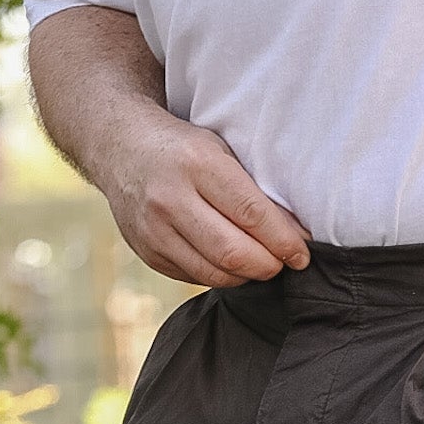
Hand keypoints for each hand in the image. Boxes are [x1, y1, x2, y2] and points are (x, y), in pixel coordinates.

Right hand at [97, 99, 310, 285]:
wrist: (120, 146)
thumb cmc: (184, 148)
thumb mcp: (220, 151)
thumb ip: (254, 191)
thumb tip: (296, 236)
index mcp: (197, 163)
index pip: (252, 215)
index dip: (284, 242)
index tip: (302, 254)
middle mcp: (171, 198)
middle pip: (234, 253)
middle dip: (269, 265)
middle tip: (284, 264)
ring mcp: (154, 230)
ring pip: (215, 274)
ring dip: (247, 276)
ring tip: (260, 264)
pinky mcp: (147, 253)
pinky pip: (195, 278)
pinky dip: (221, 276)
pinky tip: (230, 262)